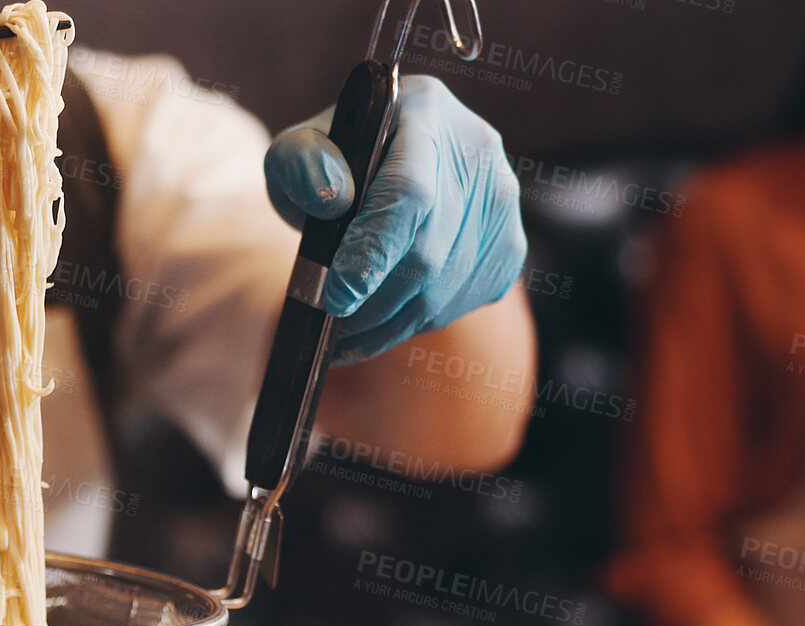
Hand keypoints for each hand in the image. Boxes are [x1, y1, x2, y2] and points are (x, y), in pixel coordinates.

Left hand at [265, 75, 525, 362]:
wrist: (380, 164)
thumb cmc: (332, 161)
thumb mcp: (297, 151)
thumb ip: (300, 164)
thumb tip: (332, 197)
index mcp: (423, 111)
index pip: (409, 192)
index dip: (374, 251)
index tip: (337, 297)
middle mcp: (476, 149)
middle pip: (429, 250)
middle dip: (373, 301)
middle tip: (329, 326)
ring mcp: (501, 198)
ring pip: (447, 286)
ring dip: (389, 324)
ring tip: (344, 336)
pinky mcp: (507, 243)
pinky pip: (461, 301)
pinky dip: (413, 326)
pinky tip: (378, 329)